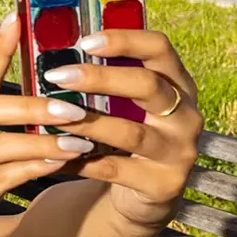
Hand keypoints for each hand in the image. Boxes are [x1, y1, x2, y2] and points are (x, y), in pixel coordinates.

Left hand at [35, 28, 202, 231]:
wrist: (146, 195)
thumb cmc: (128, 133)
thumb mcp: (127, 104)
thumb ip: (105, 79)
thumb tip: (51, 49)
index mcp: (178, 84)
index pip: (160, 49)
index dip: (125, 40)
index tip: (85, 41)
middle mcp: (185, 115)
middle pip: (148, 86)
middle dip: (100, 78)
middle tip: (58, 75)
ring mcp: (179, 151)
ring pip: (131, 132)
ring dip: (87, 124)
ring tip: (52, 117)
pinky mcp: (164, 184)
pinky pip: (115, 169)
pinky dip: (80, 161)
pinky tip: (52, 154)